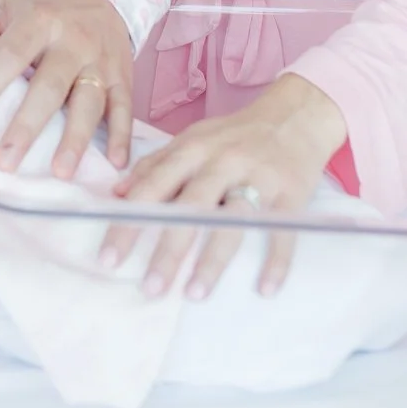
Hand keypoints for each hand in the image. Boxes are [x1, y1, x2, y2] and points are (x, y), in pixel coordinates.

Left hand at [0, 0, 133, 175]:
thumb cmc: (40, 5)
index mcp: (38, 20)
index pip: (9, 56)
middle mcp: (73, 40)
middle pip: (49, 86)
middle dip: (27, 125)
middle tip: (4, 161)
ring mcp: (101, 61)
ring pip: (89, 101)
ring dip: (76, 138)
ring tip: (60, 171)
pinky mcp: (123, 77)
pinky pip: (124, 108)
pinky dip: (122, 136)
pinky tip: (115, 164)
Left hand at [99, 73, 347, 299]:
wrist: (297, 113)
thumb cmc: (237, 133)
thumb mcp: (193, 139)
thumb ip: (155, 165)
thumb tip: (117, 195)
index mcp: (193, 149)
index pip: (153, 188)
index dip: (129, 222)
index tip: (109, 258)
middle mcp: (223, 161)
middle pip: (192, 207)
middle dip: (169, 249)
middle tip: (150, 287)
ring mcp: (260, 177)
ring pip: (234, 220)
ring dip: (214, 259)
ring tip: (194, 293)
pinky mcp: (292, 193)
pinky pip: (283, 230)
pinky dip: (276, 261)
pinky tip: (264, 289)